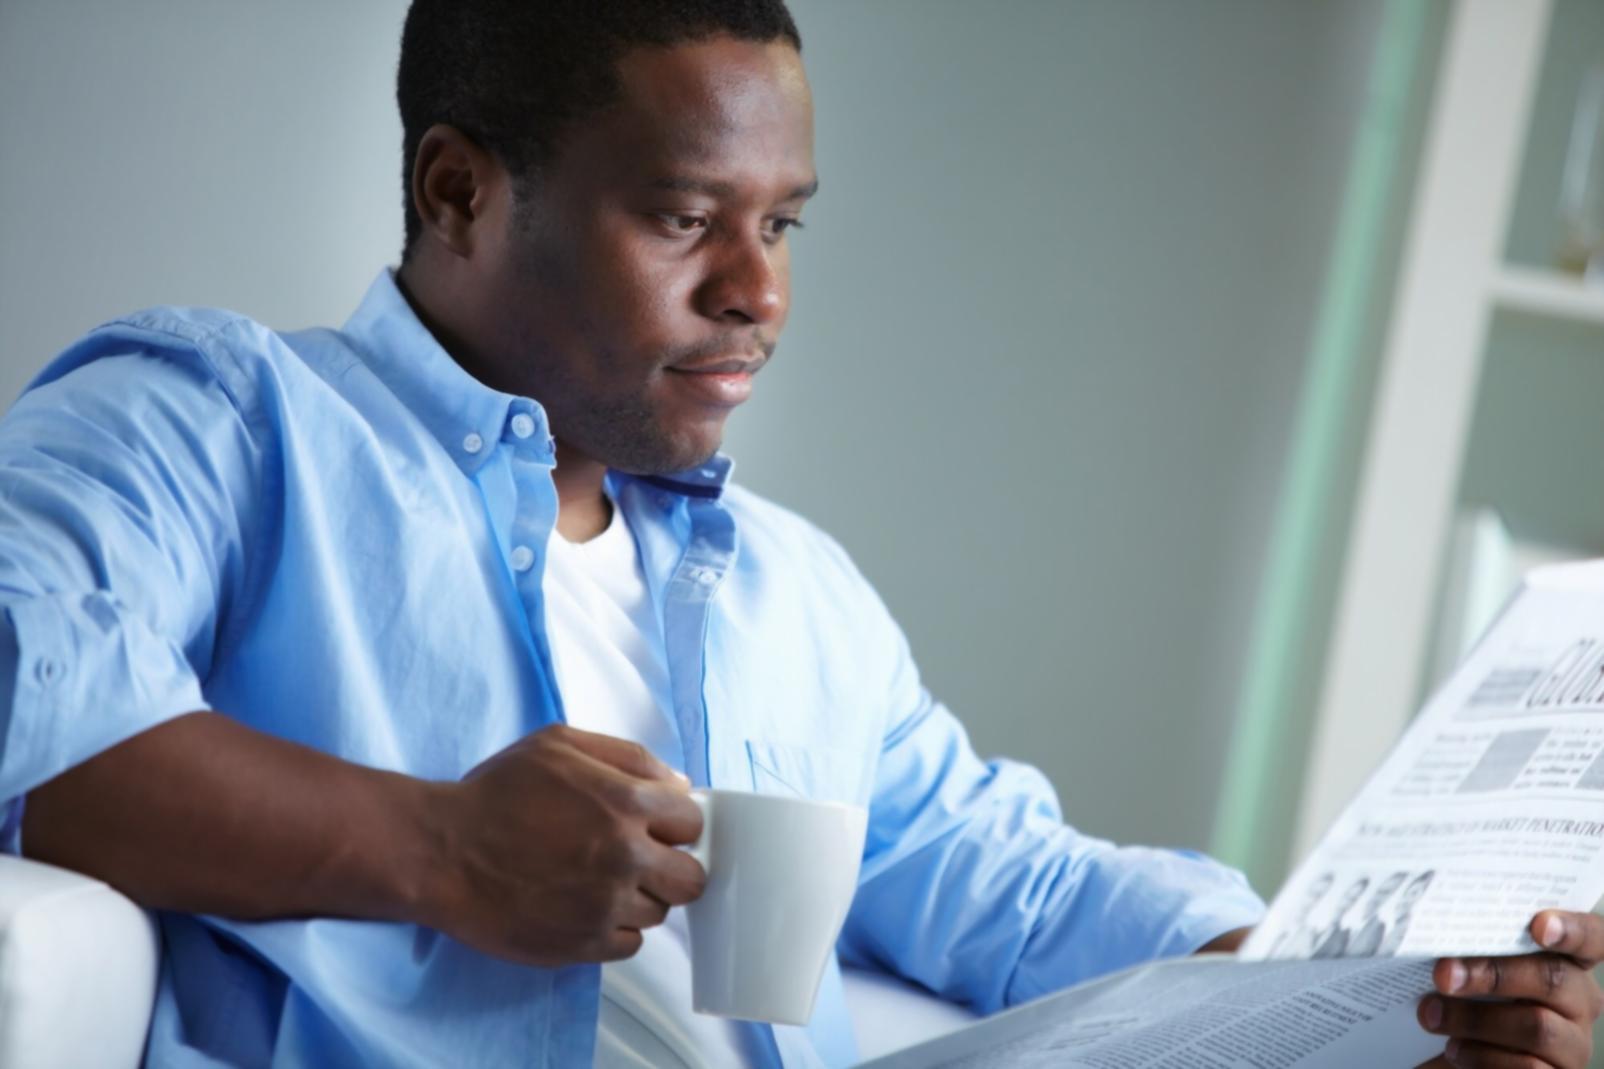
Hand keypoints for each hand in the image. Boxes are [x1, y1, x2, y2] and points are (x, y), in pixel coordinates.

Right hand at [421, 724, 705, 965]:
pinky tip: (584, 907)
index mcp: (626, 803)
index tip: (654, 827)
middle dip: (670, 866)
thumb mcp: (559, 744)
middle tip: (639, 860)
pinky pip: (630, 945)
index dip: (675, 823)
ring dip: (638, 898)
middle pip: (691, 877)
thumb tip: (678, 783)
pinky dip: (614, 929)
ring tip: (598, 881)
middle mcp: (625, 857)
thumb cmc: (497, 793)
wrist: (442, 852)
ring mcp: (606, 906)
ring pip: (659, 913)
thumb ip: (628, 757)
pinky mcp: (582, 944)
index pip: (693, 822)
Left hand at [1415, 910, 1603, 1068]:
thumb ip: (1476, 947)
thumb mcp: (1475, 968)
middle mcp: (1580, 1002)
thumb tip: (1441, 931)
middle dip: (1493, 975)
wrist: (1458, 1049)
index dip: (1573, 930)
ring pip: (1538, 1027)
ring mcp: (1574, 1044)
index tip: (1539, 925)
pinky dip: (1483, 1056)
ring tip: (1431, 1014)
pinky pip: (1529, 1067)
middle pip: (1553, 979)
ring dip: (1475, 1019)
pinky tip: (1455, 1049)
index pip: (1592, 939)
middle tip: (1443, 975)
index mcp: (1567, 963)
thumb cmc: (1467, 997)